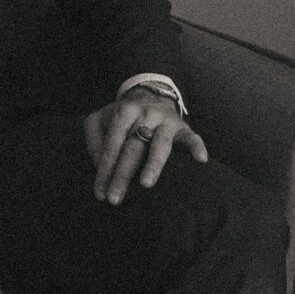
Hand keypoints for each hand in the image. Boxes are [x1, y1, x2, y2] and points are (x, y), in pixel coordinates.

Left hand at [84, 90, 206, 203]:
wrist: (151, 95)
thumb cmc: (122, 116)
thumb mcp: (99, 120)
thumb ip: (94, 140)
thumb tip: (98, 165)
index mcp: (124, 112)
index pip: (112, 144)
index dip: (105, 169)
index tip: (100, 193)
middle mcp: (145, 115)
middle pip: (133, 148)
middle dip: (122, 174)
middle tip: (114, 199)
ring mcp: (166, 122)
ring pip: (160, 145)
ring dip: (152, 164)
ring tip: (146, 184)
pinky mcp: (183, 128)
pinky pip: (192, 138)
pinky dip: (196, 147)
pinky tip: (200, 160)